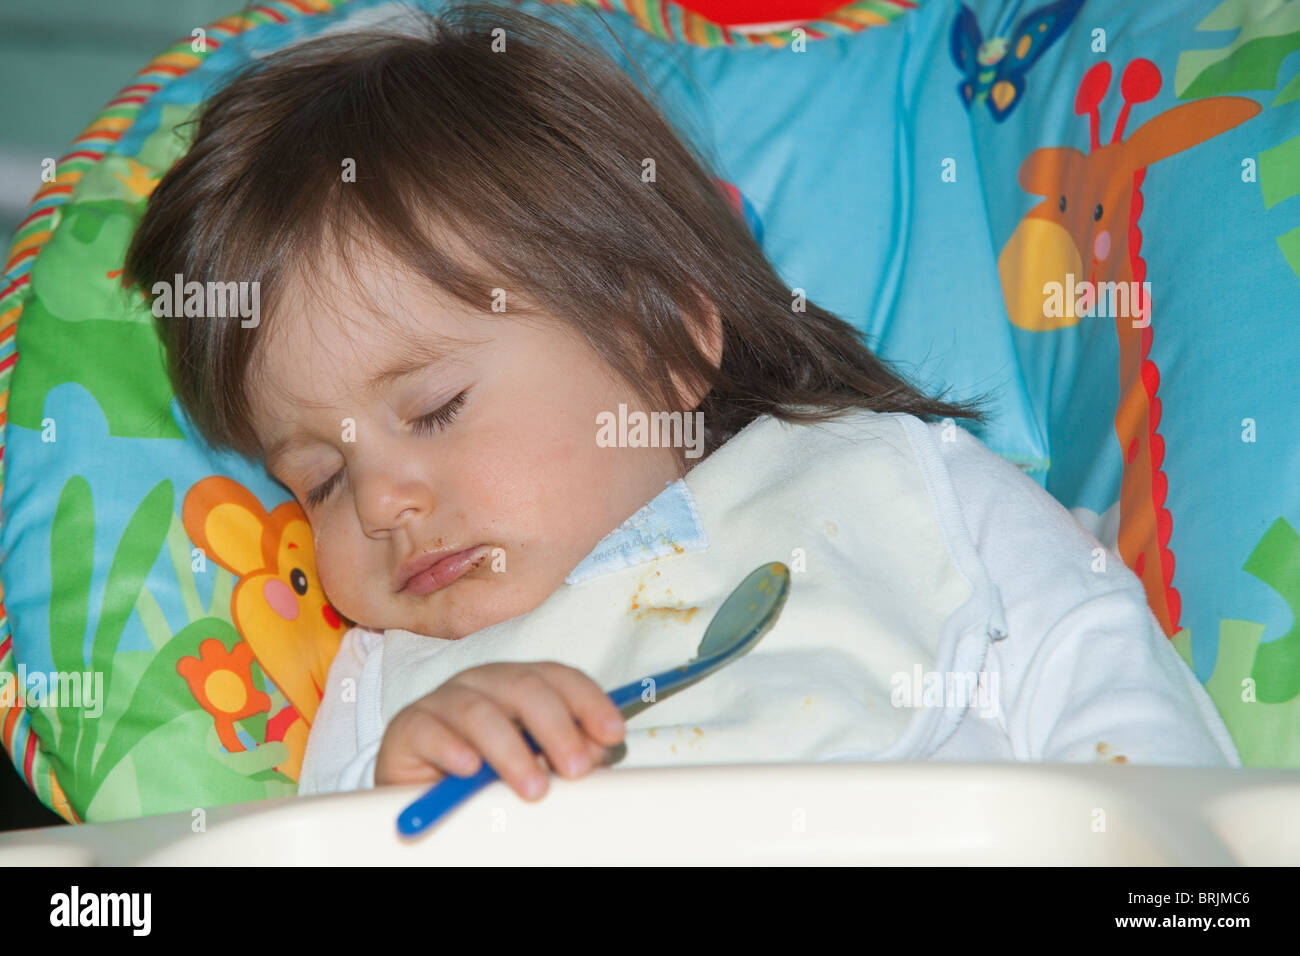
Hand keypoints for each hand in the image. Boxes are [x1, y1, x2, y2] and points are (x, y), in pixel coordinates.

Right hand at [375, 661, 625, 799]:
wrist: (420, 791)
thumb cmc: (486, 776)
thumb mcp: (535, 765)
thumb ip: (566, 755)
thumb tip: (594, 751)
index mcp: (518, 683)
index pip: (559, 677)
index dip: (589, 702)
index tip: (614, 734)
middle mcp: (483, 682)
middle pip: (524, 688)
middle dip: (557, 728)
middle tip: (577, 769)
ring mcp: (443, 700)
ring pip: (480, 711)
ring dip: (511, 751)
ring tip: (533, 788)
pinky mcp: (408, 727)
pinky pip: (430, 730)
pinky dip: (453, 748)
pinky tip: (470, 770)